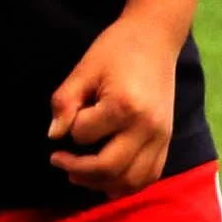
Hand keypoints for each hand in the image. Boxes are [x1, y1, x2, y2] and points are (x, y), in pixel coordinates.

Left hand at [47, 11, 177, 196]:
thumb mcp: (84, 69)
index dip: (70, 128)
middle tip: (59, 161)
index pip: (84, 135)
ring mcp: (161, 137)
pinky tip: (106, 177)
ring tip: (79, 174)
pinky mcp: (167, 141)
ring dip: (101, 184)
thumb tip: (54, 136)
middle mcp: (147, 127)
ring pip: (131, 181)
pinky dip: (126, 184)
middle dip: (78, 170)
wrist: (156, 38)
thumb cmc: (116, 50)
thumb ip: (65, 102)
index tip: (70, 115)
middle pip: (109, 168)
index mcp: (124, 106)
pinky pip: (149, 176)